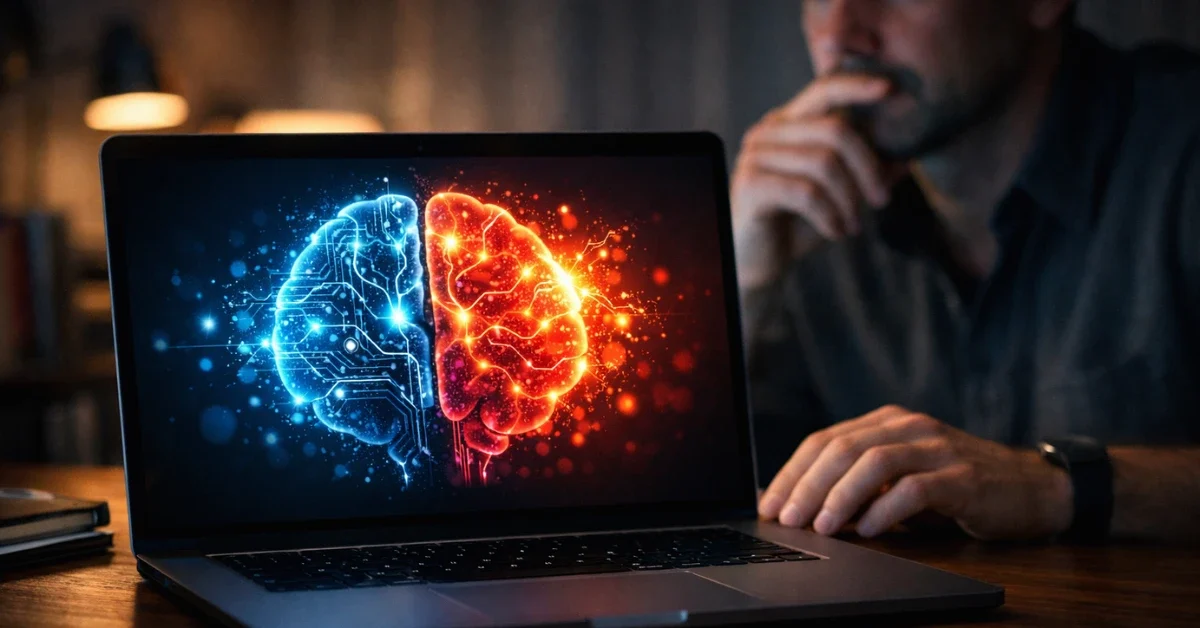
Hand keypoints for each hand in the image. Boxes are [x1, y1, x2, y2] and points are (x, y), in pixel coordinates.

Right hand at [731, 75, 900, 287]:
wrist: (758, 262)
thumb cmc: (798, 224)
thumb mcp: (840, 195)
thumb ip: (867, 172)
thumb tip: (908, 156)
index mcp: (788, 123)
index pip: (824, 90)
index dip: (858, 86)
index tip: (891, 89)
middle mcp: (768, 131)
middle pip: (834, 130)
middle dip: (868, 168)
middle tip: (882, 201)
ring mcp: (756, 155)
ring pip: (823, 163)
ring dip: (850, 200)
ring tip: (854, 226)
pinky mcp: (750, 184)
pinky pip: (805, 192)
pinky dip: (829, 215)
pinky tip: (835, 232)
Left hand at [757, 405, 1073, 539]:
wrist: (1031, 489)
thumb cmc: (956, 486)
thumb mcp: (901, 479)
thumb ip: (859, 484)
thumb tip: (801, 507)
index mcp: (886, 422)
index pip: (824, 440)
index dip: (792, 472)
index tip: (768, 504)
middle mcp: (908, 426)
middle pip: (842, 448)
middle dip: (807, 486)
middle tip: (786, 519)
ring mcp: (937, 448)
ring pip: (874, 462)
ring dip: (840, 496)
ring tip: (821, 527)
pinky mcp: (963, 476)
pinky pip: (916, 489)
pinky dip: (886, 511)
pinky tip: (868, 531)